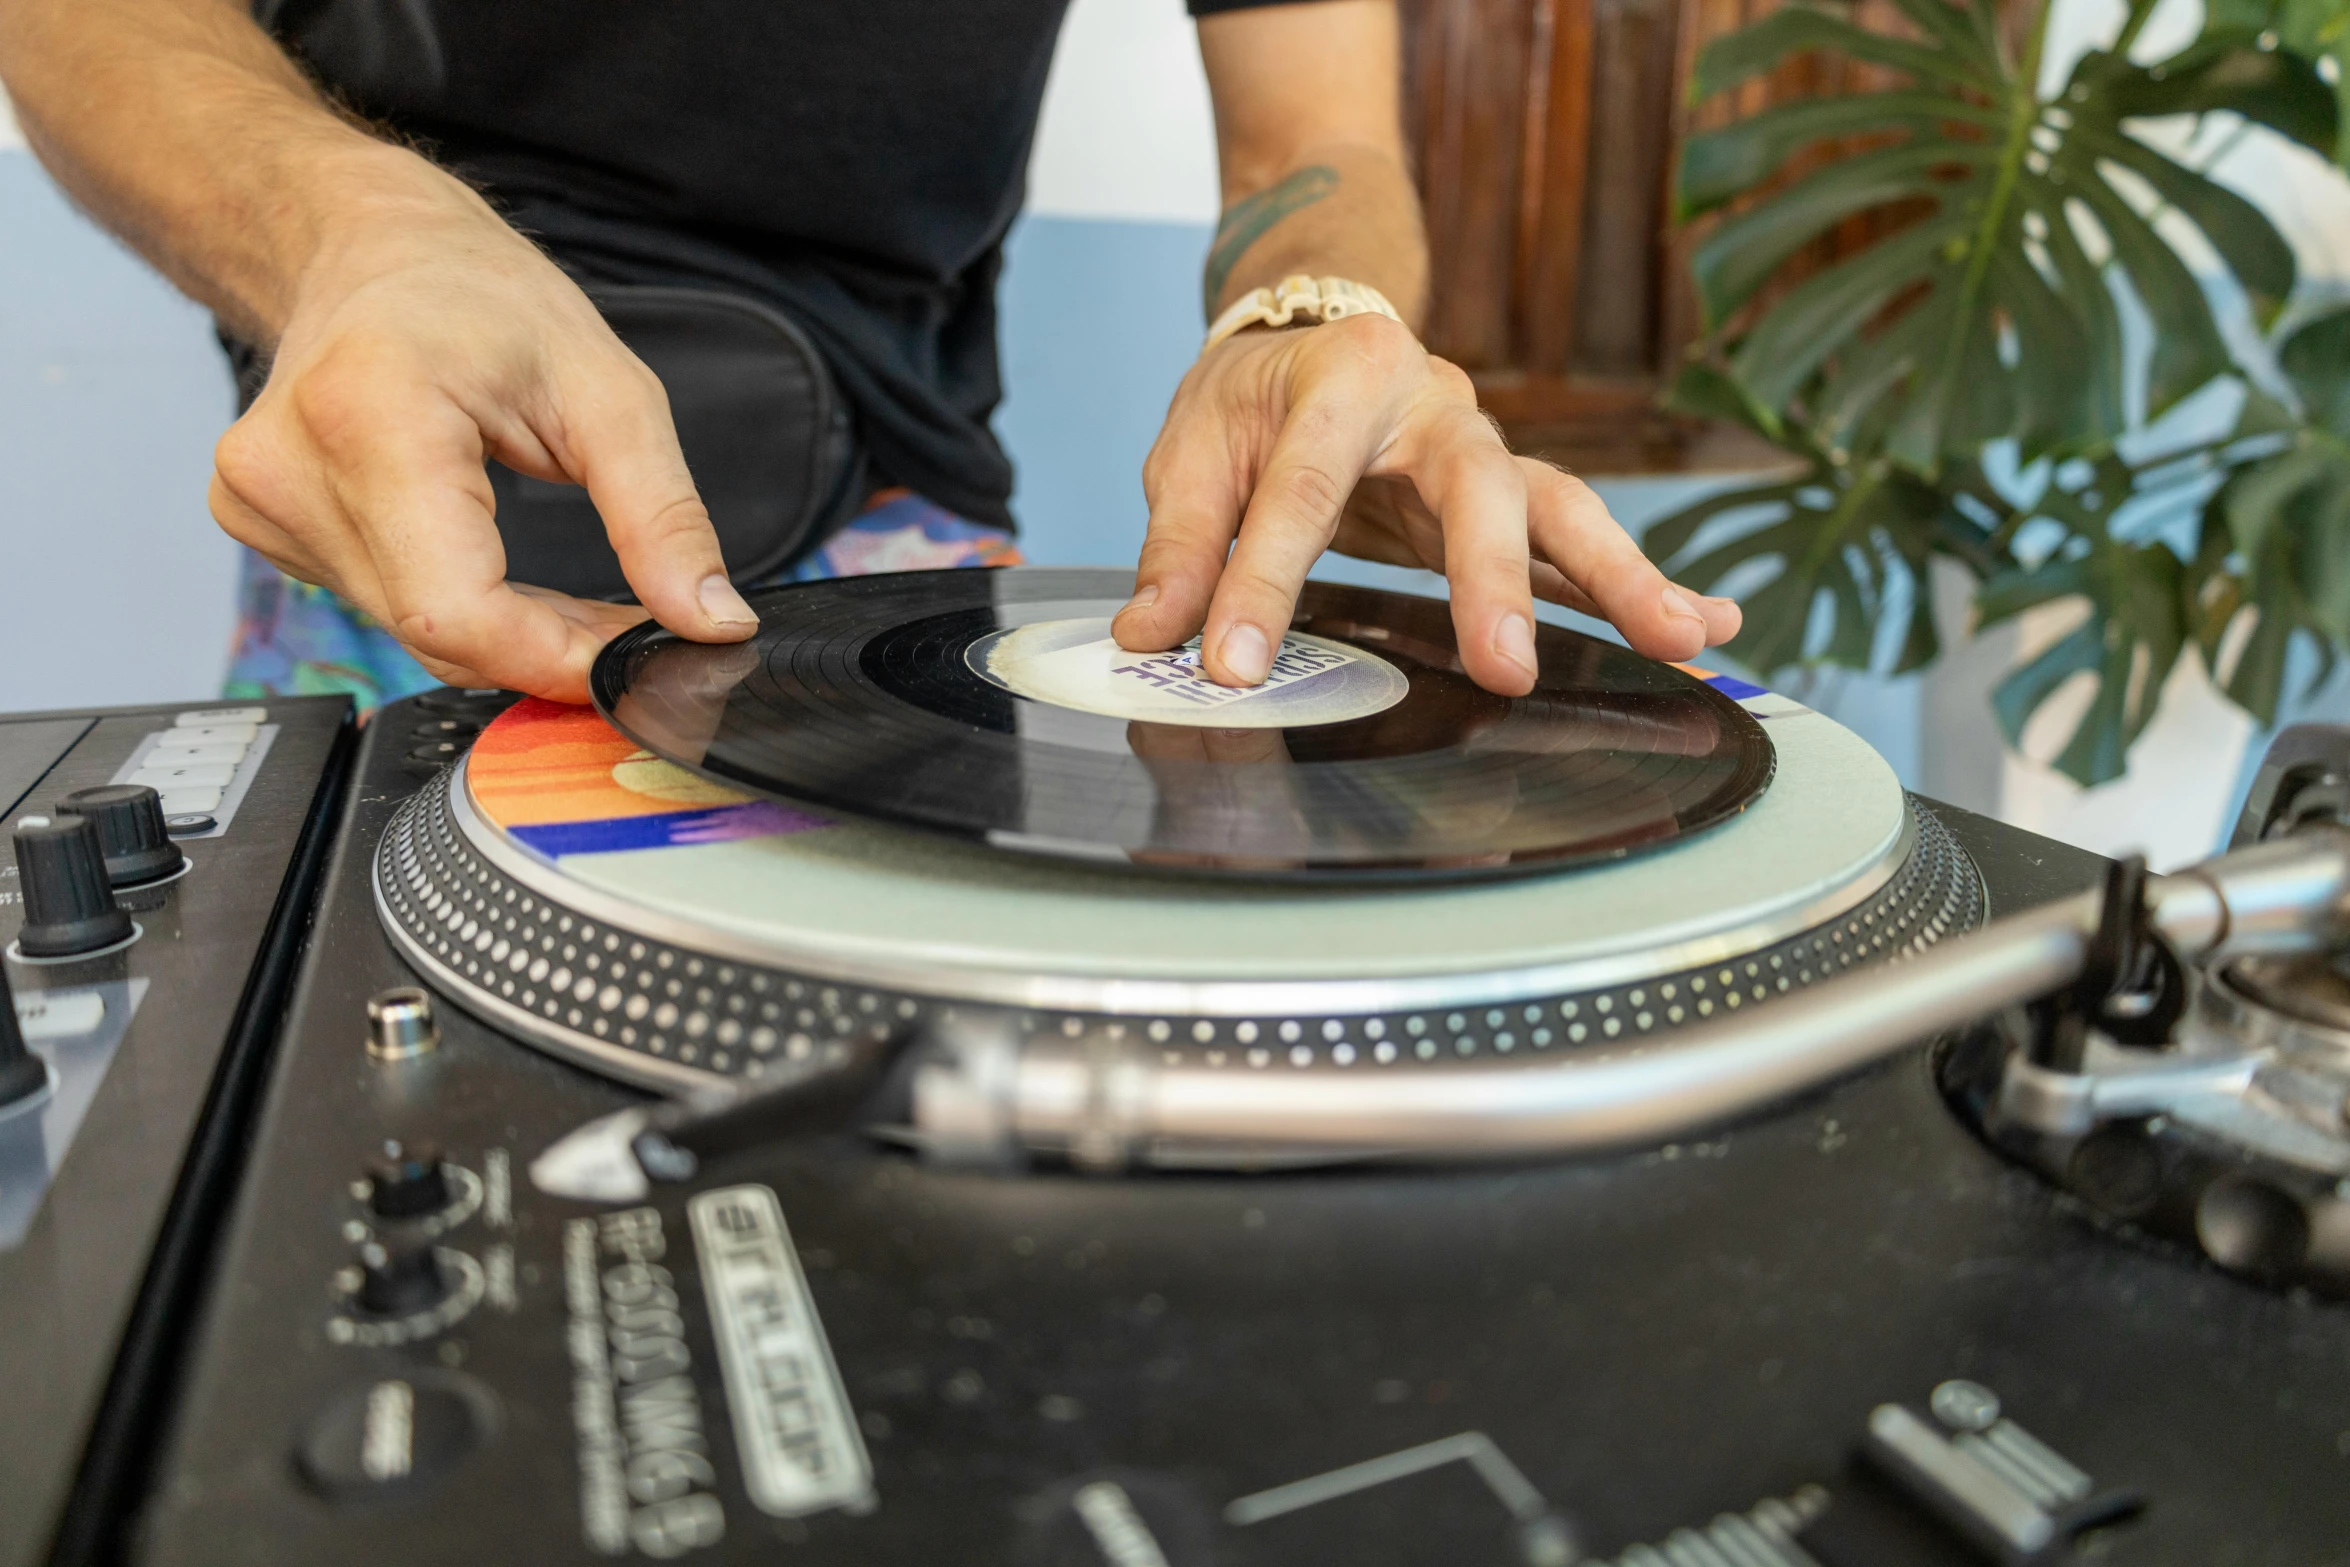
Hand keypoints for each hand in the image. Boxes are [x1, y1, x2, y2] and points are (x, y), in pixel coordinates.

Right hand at [208, 160, 755, 701]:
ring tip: (560, 586)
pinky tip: (485, 558)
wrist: (372, 247)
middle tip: (621, 624)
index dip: (554, 659)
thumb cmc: (480, 295)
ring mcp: (262, 500)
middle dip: (546, 649)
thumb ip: (664, 517)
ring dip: (505, 633)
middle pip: (436, 633)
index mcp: (372, 416)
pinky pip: (381, 608)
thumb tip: (710, 622)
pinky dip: (454, 607)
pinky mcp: (257, 523)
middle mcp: (293, 467)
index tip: (631, 661)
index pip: (457, 612)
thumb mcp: (611, 392)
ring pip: (410, 632)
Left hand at [1113, 315, 1740, 695]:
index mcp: (1342, 373)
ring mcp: (1485, 448)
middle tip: (1504, 668)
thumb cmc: (1252, 396)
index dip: (1259, 586)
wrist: (1310, 328)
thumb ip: (1183, 542)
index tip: (1231, 668)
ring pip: (1562, 508)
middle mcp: (1434, 402)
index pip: (1300, 493)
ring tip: (1686, 641)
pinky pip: (1579, 543)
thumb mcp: (1193, 449)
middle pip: (1479, 488)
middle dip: (1493, 582)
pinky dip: (1637, 588)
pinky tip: (1706, 630)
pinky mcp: (1512, 494)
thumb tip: (1153, 638)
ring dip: (1623, 580)